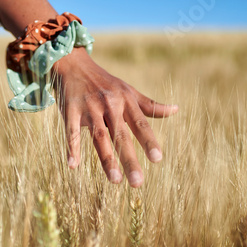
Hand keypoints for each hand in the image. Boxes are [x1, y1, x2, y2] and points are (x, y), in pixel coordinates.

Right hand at [53, 47, 178, 187]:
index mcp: (126, 101)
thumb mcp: (128, 90)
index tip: (157, 159)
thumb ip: (149, 105)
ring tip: (115, 181)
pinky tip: (73, 165)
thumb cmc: (105, 82)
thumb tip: (176, 110)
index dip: (149, 141)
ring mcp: (90, 108)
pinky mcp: (71, 111)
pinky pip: (71, 132)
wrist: (74, 64)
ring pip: (99, 137)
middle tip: (138, 182)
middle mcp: (110, 104)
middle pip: (121, 136)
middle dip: (129, 159)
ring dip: (107, 159)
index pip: (141, 124)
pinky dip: (72, 148)